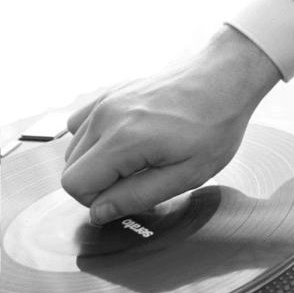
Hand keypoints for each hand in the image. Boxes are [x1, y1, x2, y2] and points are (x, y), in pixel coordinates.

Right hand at [60, 25, 278, 223]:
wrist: (222, 80)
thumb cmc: (213, 126)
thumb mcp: (185, 176)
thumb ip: (136, 197)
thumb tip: (99, 212)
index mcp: (123, 140)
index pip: (74, 184)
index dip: (96, 202)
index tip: (125, 198)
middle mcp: (106, 117)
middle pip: (70, 167)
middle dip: (97, 184)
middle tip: (136, 181)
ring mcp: (104, 101)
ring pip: (74, 147)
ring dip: (96, 162)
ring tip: (135, 160)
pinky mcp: (109, 92)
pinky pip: (80, 124)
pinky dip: (94, 140)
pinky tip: (124, 142)